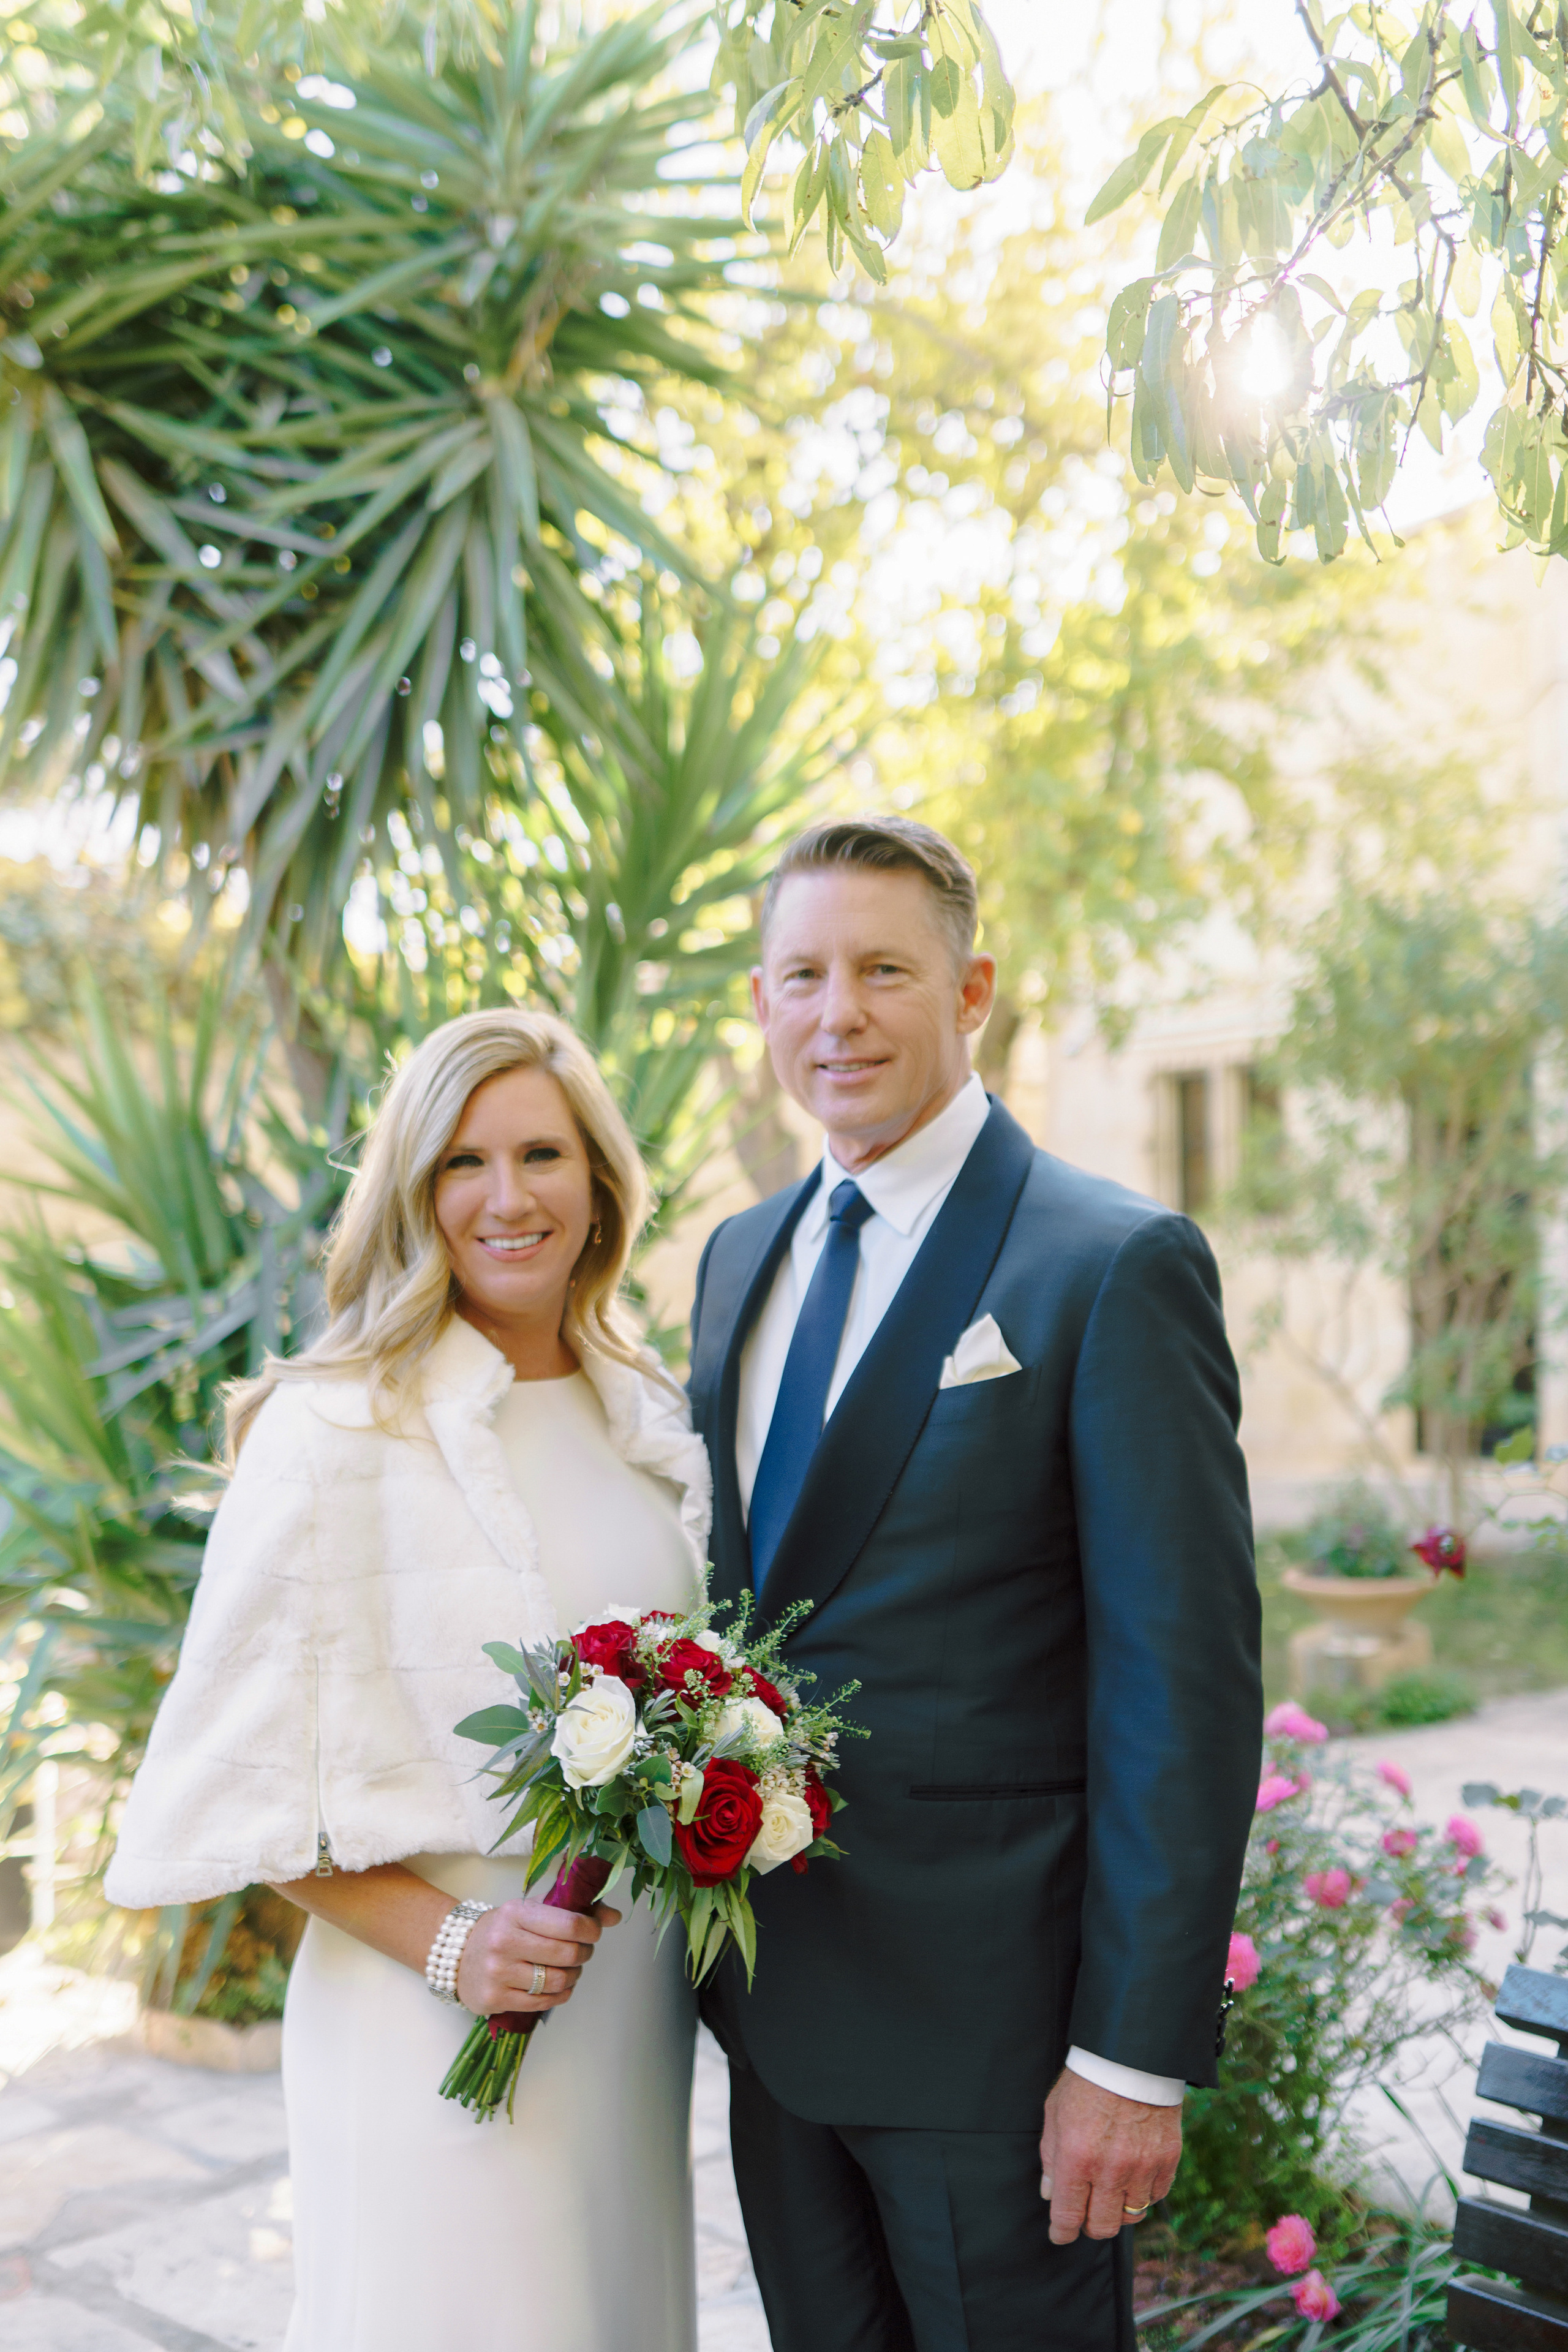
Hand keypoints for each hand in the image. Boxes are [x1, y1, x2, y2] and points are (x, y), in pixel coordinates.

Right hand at [455, 1896, 620, 2017]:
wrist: (456, 1954)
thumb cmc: (503, 1929)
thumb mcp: (532, 1910)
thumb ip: (572, 1909)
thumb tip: (614, 1915)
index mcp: (516, 1913)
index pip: (568, 1924)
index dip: (591, 1929)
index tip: (594, 1931)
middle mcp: (505, 1941)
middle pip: (567, 1954)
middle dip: (584, 1953)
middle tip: (583, 1951)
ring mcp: (498, 1972)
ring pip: (557, 1981)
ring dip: (573, 1976)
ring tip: (570, 1969)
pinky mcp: (495, 1998)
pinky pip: (543, 2002)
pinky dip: (559, 1995)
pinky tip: (558, 1986)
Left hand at [1038, 2069, 1182, 2244]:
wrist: (1130, 2056)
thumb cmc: (1087, 2082)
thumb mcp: (1055, 2114)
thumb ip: (1050, 2157)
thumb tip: (1049, 2193)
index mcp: (1076, 2159)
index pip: (1068, 2217)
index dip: (1061, 2233)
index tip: (1060, 2235)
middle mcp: (1110, 2170)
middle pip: (1102, 2226)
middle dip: (1090, 2225)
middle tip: (1086, 2213)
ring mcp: (1142, 2167)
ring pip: (1131, 2216)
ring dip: (1119, 2209)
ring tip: (1111, 2191)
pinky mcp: (1167, 2160)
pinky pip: (1156, 2197)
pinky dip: (1144, 2194)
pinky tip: (1134, 2178)